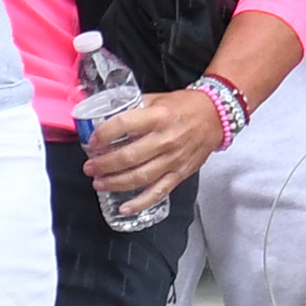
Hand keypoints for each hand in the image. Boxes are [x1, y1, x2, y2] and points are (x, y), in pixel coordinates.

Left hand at [80, 90, 223, 216]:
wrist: (216, 117)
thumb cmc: (183, 105)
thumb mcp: (157, 98)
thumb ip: (133, 108)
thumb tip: (105, 116)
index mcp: (157, 116)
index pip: (124, 125)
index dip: (104, 134)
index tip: (92, 141)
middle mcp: (165, 140)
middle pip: (129, 156)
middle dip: (104, 164)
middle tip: (89, 167)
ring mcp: (173, 160)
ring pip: (140, 177)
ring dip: (116, 183)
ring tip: (99, 183)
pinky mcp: (180, 174)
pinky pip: (158, 192)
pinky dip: (140, 203)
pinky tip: (124, 207)